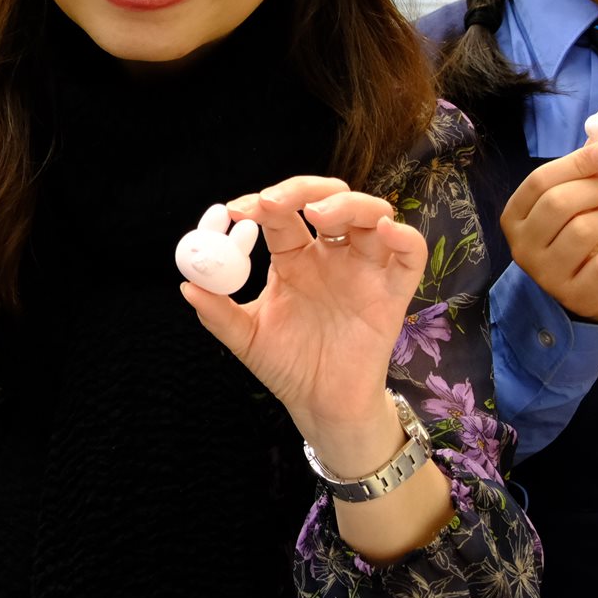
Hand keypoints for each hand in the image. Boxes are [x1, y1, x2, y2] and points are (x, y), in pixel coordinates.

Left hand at [179, 176, 425, 477]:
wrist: (320, 406)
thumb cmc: (287, 367)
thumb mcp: (246, 338)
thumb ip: (217, 312)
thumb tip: (187, 285)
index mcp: (294, 259)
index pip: (281, 215)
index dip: (260, 204)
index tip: (235, 212)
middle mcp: (331, 256)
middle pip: (328, 200)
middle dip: (302, 190)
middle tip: (274, 202)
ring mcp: (364, 270)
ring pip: (370, 214)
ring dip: (347, 203)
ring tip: (319, 214)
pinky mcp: (393, 292)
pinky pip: (410, 254)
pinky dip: (405, 236)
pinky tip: (386, 231)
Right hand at [502, 142, 597, 322]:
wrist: (597, 288)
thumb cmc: (584, 236)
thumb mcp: (581, 200)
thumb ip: (587, 172)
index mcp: (515, 217)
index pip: (539, 181)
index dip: (576, 162)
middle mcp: (522, 248)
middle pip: (558, 203)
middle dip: (593, 191)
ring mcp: (546, 275)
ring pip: (584, 230)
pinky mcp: (576, 295)